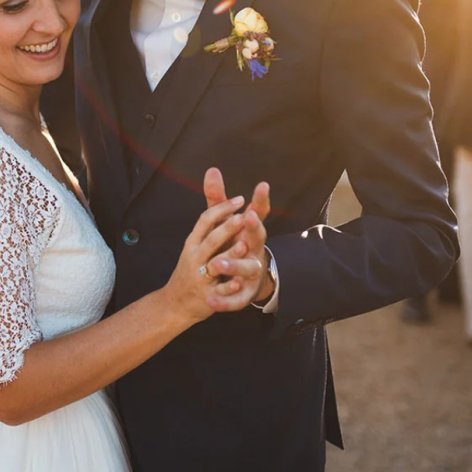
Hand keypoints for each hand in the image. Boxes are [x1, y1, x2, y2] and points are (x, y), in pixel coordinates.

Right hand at [163, 190, 249, 324]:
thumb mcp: (195, 243)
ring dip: (230, 256)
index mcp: (193, 241)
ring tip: (244, 247)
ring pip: (216, 265)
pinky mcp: (208, 296)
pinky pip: (219, 292)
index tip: (240, 199)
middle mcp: (195, 256)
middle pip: (212, 239)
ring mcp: (200, 276)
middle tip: (244, 216)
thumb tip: (213, 175)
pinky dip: (228, 288)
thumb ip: (210, 217)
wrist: (176, 302)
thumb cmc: (191, 266)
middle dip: (228, 228)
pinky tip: (239, 283)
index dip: (222, 208)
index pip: (205, 219)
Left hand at [203, 168, 272, 311]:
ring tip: (217, 263)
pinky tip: (210, 301)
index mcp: (250, 232)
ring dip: (233, 264)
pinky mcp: (242, 294)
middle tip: (247, 217)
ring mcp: (251, 273)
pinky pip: (235, 299)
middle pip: (256, 239)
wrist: (241, 280)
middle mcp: (254, 250)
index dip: (261, 200)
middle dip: (253, 229)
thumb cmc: (233, 243)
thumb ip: (218, 198)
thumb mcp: (225, 222)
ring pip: (246, 268)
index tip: (262, 185)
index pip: (258, 213)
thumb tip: (211, 169)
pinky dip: (224, 301)